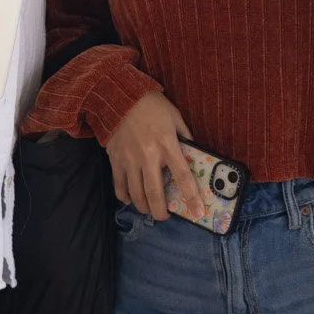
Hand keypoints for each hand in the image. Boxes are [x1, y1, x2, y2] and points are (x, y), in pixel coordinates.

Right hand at [105, 91, 205, 221]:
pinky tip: (130, 199)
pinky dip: (124, 197)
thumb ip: (185, 137)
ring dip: (144, 207)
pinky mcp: (115, 160)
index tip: (198, 212)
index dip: (191, 197)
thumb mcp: (175, 117)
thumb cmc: (152, 106)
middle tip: (165, 217)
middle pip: (155, 194)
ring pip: (136, 194)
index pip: (183, 177)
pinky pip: (119, 185)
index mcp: (168, 145)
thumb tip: (193, 154)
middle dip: (161, 212)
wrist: (119, 96)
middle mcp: (149, 156)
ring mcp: (130, 160)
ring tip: (149, 210)